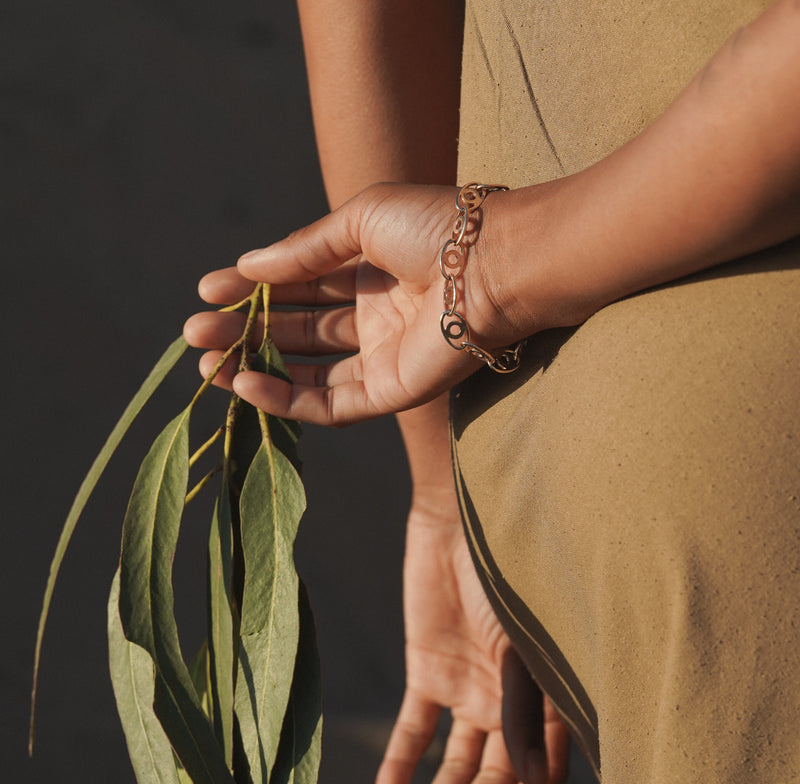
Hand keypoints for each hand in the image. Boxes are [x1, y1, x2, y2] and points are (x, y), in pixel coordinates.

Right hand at [184, 184, 519, 425]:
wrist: (494, 265)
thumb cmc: (438, 228)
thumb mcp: (359, 221)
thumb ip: (303, 250)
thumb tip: (247, 266)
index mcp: (369, 269)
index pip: (298, 283)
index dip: (252, 287)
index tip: (207, 290)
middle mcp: (374, 315)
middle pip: (295, 330)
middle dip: (243, 330)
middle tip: (194, 333)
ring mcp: (382, 357)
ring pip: (306, 371)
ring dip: (255, 368)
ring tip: (206, 361)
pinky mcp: (392, 393)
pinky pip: (329, 405)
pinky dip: (287, 401)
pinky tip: (247, 387)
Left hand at [375, 495, 568, 783]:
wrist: (462, 519)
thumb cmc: (509, 578)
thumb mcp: (521, 649)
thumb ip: (522, 711)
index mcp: (547, 700)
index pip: (543, 774)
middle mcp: (510, 704)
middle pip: (495, 775)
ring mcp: (468, 690)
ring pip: (455, 760)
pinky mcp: (427, 673)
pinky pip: (413, 727)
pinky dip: (400, 760)